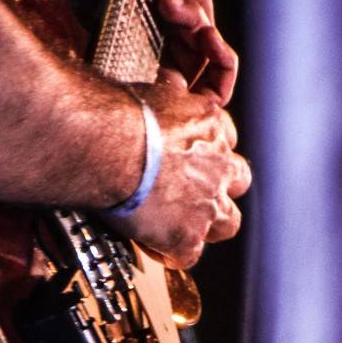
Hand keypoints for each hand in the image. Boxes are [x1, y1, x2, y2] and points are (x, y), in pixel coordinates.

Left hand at [73, 0, 238, 104]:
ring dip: (202, 19)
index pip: (190, 0)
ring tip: (172, 8)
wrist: (46, 38)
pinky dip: (227, 61)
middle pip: (202, 20)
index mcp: (152, 14)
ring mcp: (170, 71)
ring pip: (211, 46)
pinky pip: (219, 87)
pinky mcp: (174, 99)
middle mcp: (163, 43)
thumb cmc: (64, 4)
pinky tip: (211, 39)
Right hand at [107, 76, 250, 268]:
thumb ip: (168, 98)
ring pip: (228, 222)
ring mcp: (206, 202)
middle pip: (238, 179)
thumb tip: (165, 87)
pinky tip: (159, 250)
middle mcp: (218, 163)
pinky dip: (174, 254)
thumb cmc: (115, 115)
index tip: (191, 157)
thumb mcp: (152, 91)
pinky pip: (189, 255)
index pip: (225, 139)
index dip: (207, 151)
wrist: (103, 146)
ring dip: (208, 225)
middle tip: (195, 192)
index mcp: (209, 124)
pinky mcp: (186, 234)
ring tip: (184, 227)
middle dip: (220, 187)